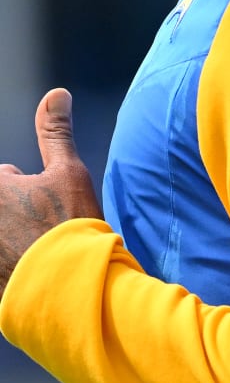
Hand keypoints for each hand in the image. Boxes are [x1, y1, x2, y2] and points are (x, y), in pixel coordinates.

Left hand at [0, 89, 101, 299]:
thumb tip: (57, 93)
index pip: (5, 178)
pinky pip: (1, 258)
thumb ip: (55, 132)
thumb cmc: (69, 226)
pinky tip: (26, 269)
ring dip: (13, 235)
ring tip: (37, 251)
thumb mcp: (68, 172)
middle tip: (42, 227)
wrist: (70, 288)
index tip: (43, 207)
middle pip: (2, 201)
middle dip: (14, 210)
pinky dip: (10, 260)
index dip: (20, 186)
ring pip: (3, 230)